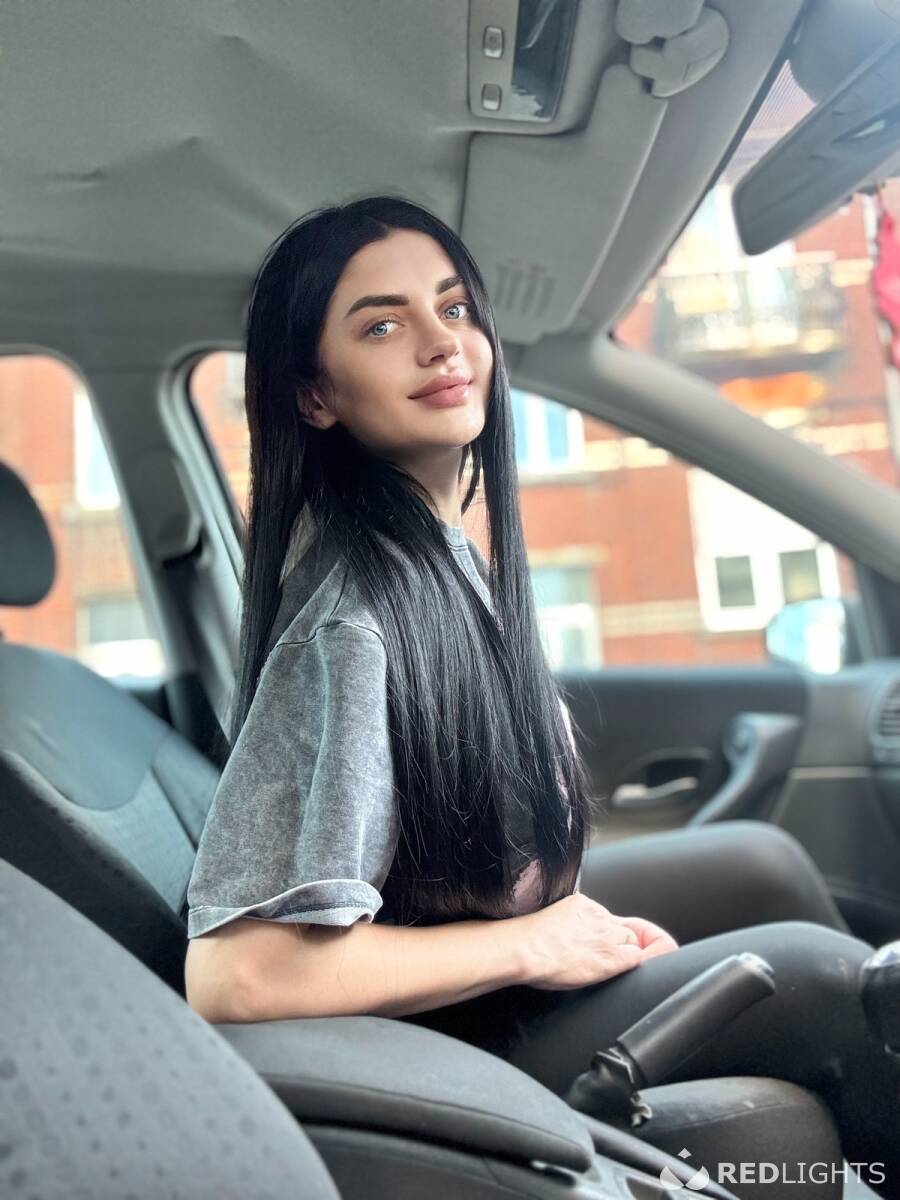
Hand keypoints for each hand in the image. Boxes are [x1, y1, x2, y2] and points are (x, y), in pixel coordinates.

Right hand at [518, 893, 677, 990]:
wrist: (525, 948)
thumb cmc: (525, 941)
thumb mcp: (547, 921)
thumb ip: (563, 925)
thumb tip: (559, 939)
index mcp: (580, 906)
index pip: (608, 918)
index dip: (614, 932)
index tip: (615, 941)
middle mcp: (598, 916)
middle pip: (627, 929)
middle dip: (626, 944)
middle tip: (616, 960)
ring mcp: (607, 936)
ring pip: (633, 943)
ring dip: (629, 954)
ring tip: (616, 967)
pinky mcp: (612, 956)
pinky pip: (640, 957)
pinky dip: (643, 962)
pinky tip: (638, 971)